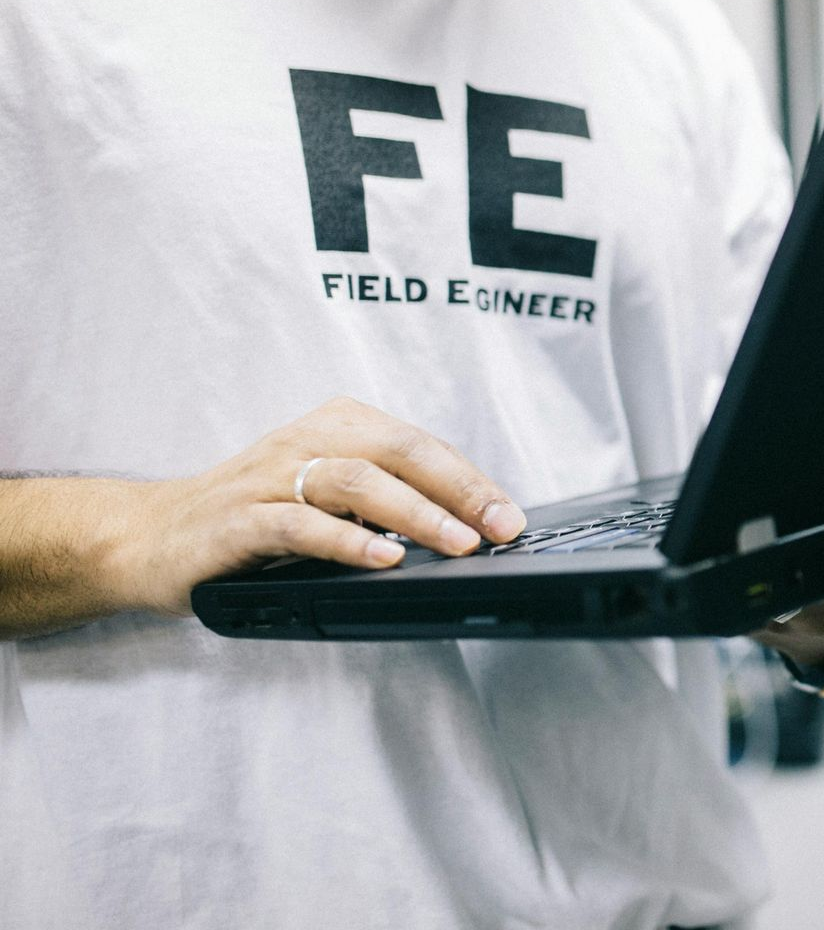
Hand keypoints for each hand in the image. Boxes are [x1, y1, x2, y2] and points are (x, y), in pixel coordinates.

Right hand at [103, 396, 525, 616]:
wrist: (152, 535)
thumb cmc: (254, 514)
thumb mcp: (327, 493)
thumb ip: (387, 498)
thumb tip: (469, 524)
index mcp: (337, 425)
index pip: (420, 445)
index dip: (471, 480)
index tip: (510, 516)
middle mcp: (306, 440)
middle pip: (398, 451)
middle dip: (458, 489)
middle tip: (499, 527)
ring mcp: (270, 478)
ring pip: (356, 482)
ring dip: (415, 514)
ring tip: (456, 544)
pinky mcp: (239, 520)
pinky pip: (301, 525)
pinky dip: (347, 541)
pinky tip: (383, 559)